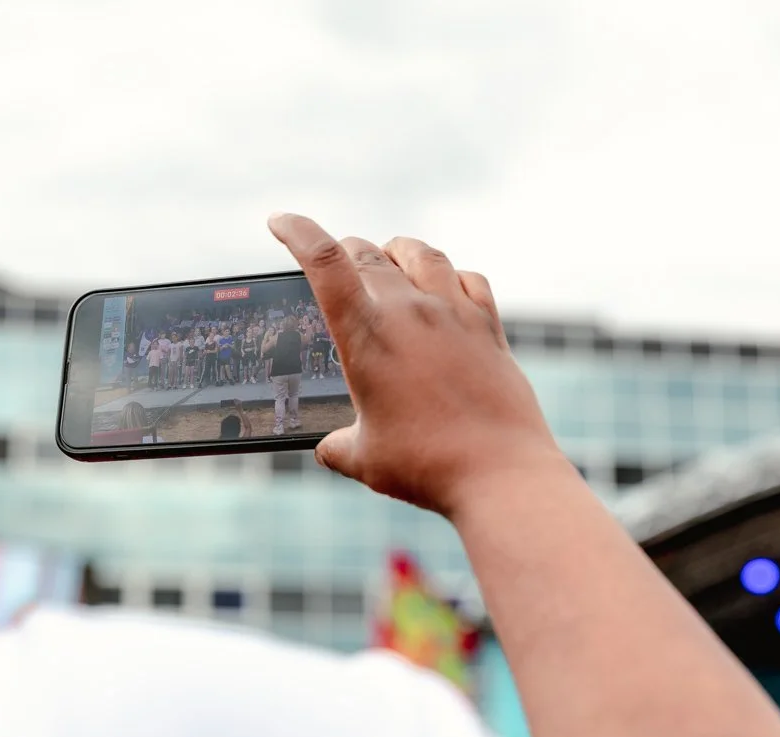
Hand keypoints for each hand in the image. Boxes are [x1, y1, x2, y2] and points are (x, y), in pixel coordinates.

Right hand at [268, 213, 566, 514]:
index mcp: (366, 335)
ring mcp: (454, 313)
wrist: (501, 473)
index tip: (278, 221)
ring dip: (393, 251)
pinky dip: (448, 274)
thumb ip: (336, 445)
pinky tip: (444, 287)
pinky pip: (467, 277)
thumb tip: (328, 448)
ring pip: (419, 253)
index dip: (296, 231)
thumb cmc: (426, 467)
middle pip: (366, 253)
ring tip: (385, 259)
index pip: (324, 261)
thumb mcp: (362, 459)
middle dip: (341, 251)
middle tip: (331, 261)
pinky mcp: (490, 327)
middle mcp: (410, 311)